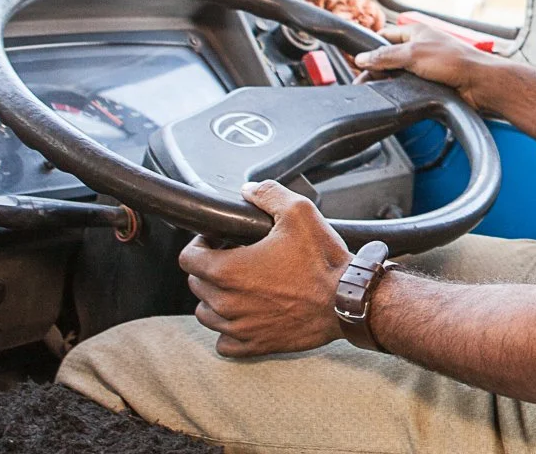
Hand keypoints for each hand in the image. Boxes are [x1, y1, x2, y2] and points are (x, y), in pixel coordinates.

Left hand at [179, 180, 353, 357]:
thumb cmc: (323, 261)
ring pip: (206, 314)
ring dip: (217, 298)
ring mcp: (239, 328)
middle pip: (196, 285)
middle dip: (210, 268)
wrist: (347, 300)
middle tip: (235, 258)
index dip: (200, 243)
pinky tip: (246, 314)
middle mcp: (227, 303)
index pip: (188, 258)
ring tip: (240, 286)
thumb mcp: (298, 212)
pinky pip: (224, 343)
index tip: (218, 240)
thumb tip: (248, 191)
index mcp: (228, 270)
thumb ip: (267, 194)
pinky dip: (229, 329)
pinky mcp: (255, 345)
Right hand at [354, 24, 503, 112]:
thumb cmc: (455, 61)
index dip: (370, 48)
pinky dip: (401, 91)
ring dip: (389, 82)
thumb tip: (363, 58)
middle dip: (376, 68)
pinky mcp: (430, 83)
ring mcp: (425, 66)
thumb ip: (385, 56)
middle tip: (363, 81)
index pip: (384, 36)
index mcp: (415, 32)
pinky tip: (395, 97)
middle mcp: (419, 47)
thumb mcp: (413, 54)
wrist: (478, 84)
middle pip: (388, 57)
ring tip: (376, 91)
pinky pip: (408, 86)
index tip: (357, 61)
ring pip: (397, 74)